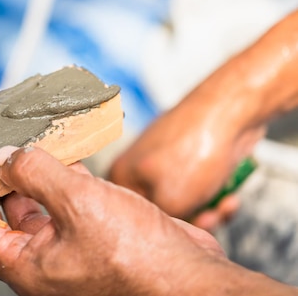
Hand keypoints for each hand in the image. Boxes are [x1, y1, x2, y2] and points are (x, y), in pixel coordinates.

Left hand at [0, 146, 231, 295]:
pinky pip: (69, 201)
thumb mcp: (78, 204)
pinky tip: (63, 151)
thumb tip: (5, 157)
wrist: (192, 280)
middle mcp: (44, 259)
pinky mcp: (96, 233)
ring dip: (29, 174)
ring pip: (37, 205)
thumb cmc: (139, 262)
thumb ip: (36, 175)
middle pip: (3, 216)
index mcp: (27, 265)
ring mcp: (71, 246)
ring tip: (20, 142)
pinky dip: (62, 175)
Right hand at [111, 9, 297, 228]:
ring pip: (183, 204)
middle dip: (191, 221)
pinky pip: (197, 191)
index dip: (159, 232)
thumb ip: (162, 225)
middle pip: (160, 214)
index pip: (130, 220)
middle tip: (208, 216)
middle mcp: (136, 168)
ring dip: (207, 210)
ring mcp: (162, 162)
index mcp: (120, 175)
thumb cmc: (194, 150)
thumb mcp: (171, 202)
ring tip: (223, 204)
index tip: (184, 232)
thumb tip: (164, 233)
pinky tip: (228, 196)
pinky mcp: (187, 159)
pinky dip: (214, 197)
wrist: (228, 113)